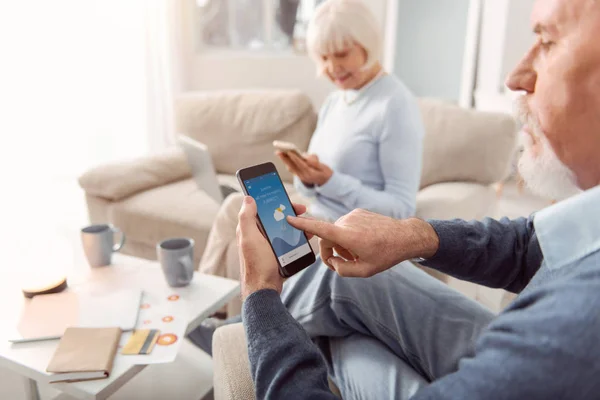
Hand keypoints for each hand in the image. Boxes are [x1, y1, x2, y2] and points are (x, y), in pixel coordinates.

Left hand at [237, 196, 310, 299]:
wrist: (264, 290)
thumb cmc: (256, 265)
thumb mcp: (250, 239)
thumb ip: (247, 218)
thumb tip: (248, 198)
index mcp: (250, 229)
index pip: (261, 208)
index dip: (273, 201)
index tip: (285, 198)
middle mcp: (258, 236)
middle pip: (275, 218)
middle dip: (289, 212)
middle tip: (302, 211)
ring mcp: (268, 245)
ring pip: (284, 229)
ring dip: (296, 225)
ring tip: (307, 224)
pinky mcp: (277, 254)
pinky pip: (288, 241)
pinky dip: (298, 237)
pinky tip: (307, 237)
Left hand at [276, 151, 332, 185]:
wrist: (327, 183)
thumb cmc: (326, 172)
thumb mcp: (323, 167)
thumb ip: (315, 162)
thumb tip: (306, 157)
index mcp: (311, 174)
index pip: (301, 165)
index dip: (295, 158)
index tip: (289, 152)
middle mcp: (304, 176)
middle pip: (293, 167)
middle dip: (285, 159)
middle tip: (278, 151)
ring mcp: (301, 177)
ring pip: (291, 168)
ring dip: (285, 160)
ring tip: (279, 152)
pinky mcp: (299, 176)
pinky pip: (292, 169)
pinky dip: (288, 163)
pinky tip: (284, 157)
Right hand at [287, 209, 439, 277]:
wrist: (405, 236)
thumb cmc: (386, 254)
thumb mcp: (364, 270)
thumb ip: (343, 270)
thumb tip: (333, 262)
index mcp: (347, 235)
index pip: (319, 228)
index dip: (302, 224)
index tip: (288, 218)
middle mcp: (347, 222)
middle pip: (327, 238)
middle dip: (332, 252)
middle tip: (345, 263)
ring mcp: (352, 215)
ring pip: (336, 233)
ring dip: (342, 245)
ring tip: (358, 254)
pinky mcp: (358, 212)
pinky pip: (345, 226)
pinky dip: (348, 236)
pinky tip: (363, 243)